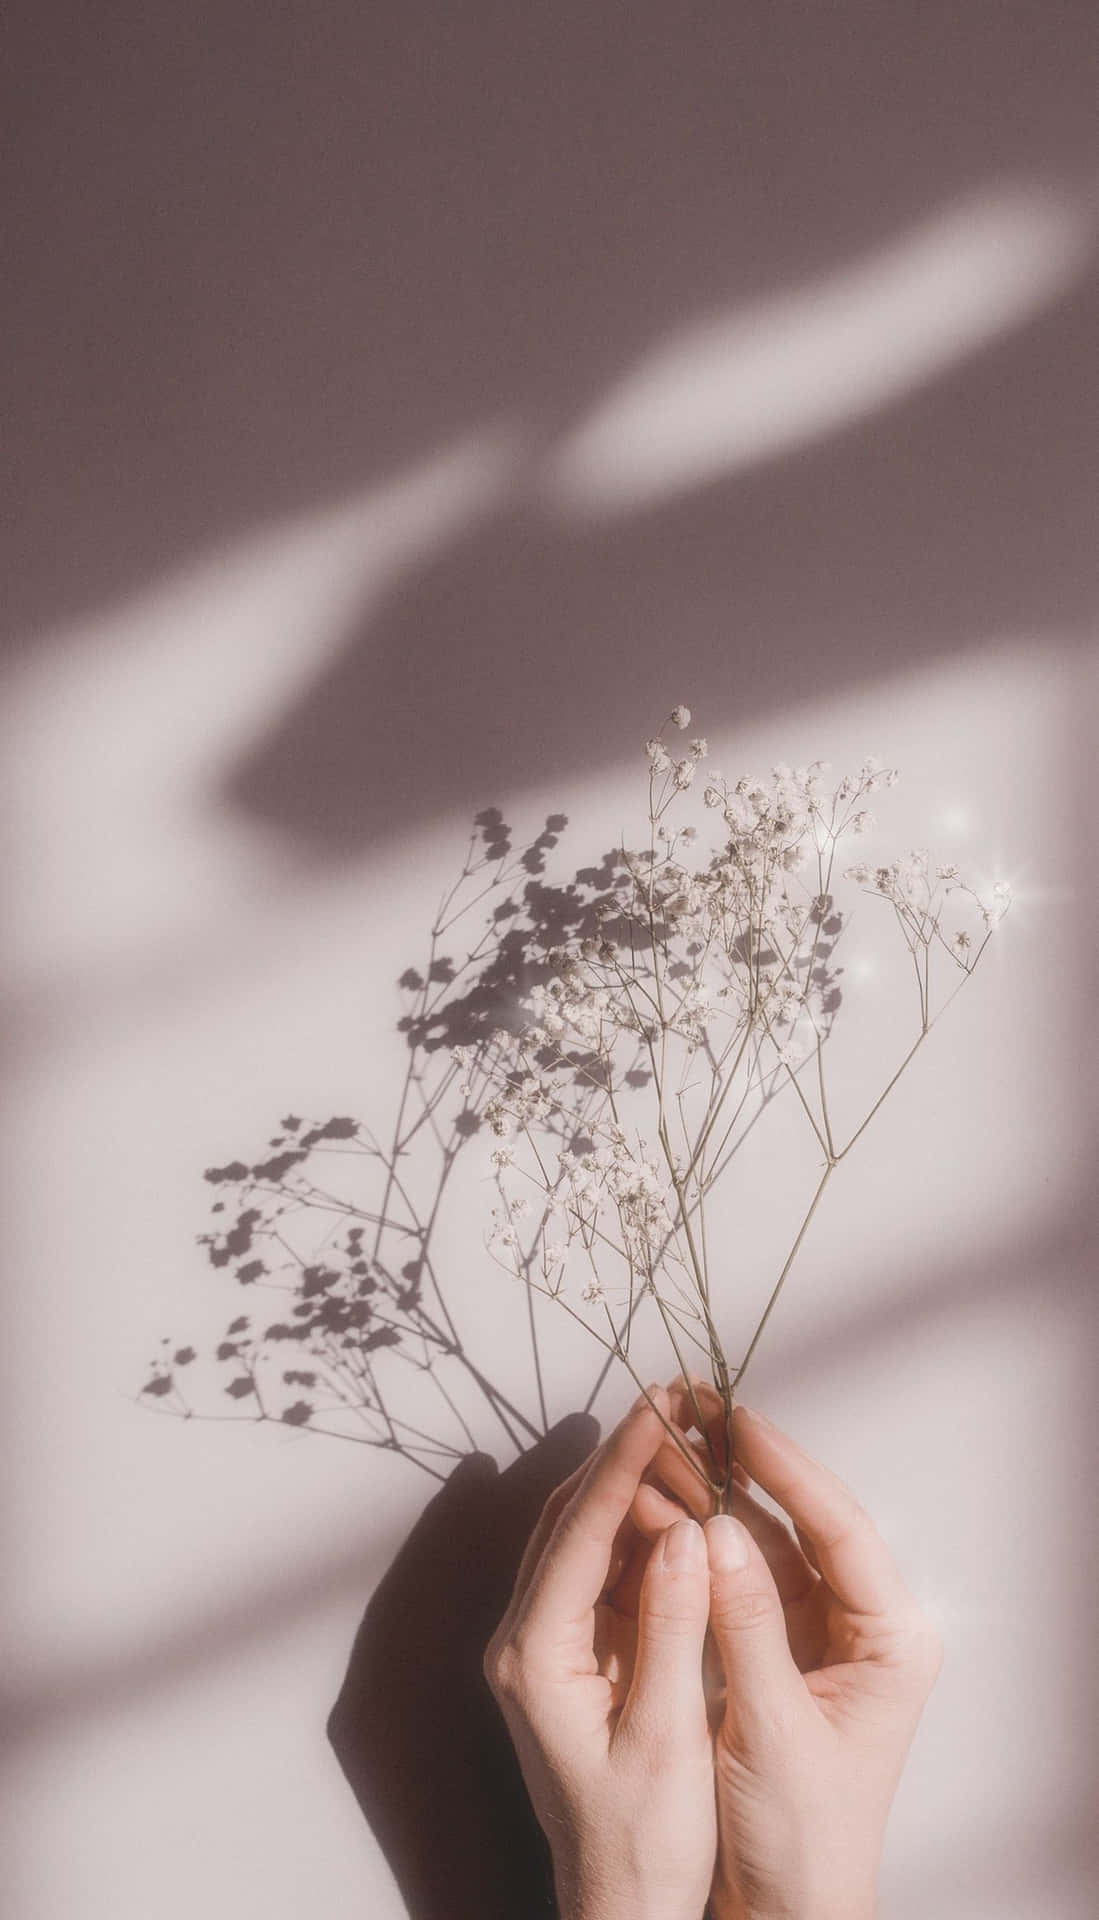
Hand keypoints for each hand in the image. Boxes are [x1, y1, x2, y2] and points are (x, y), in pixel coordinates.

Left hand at [483, 1386, 715, 1919]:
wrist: (618, 1904)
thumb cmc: (642, 1842)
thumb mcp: (667, 1738)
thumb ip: (674, 1629)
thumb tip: (687, 1532)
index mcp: (535, 1657)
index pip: (578, 1533)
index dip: (623, 1463)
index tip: (663, 1405)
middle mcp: (523, 1640)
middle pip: (568, 1518)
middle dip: (622, 1453)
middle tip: (678, 1396)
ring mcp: (543, 1644)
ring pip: (580, 1534)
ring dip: (629, 1482)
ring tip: (686, 1430)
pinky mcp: (570, 1653)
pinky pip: (598, 1567)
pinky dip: (635, 1526)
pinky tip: (679, 1500)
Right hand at [636, 1390, 942, 1919]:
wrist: (785, 1909)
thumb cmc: (801, 1839)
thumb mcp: (772, 1730)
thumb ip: (746, 1626)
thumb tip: (714, 1530)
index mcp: (892, 1640)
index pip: (842, 1531)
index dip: (789, 1470)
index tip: (741, 1422)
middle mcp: (863, 1623)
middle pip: (805, 1523)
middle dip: (749, 1468)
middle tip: (698, 1410)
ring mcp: (820, 1632)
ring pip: (767, 1542)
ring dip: (718, 1497)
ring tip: (670, 1444)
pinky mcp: (779, 1646)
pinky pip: (742, 1576)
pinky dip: (704, 1543)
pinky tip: (665, 1508)